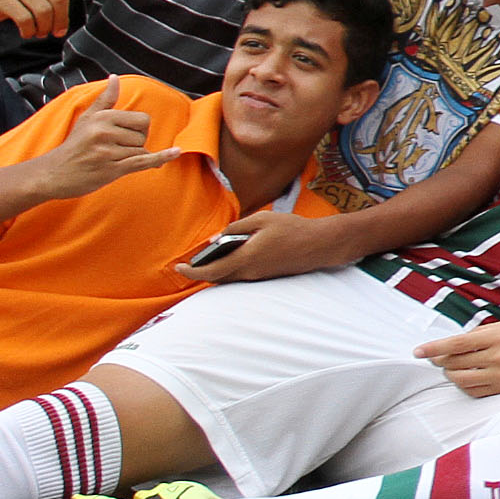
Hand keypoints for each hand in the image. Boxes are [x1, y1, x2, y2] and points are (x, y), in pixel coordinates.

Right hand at [38, 96, 172, 198]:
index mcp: (102, 117)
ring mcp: (108, 152)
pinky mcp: (111, 170)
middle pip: (143, 136)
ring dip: (131, 158)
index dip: (138, 129)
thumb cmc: (73, 145)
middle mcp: (105, 132)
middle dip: (136, 143)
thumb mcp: (87, 118)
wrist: (53, 174)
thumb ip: (105, 99)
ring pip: (141, 151)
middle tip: (114, 149)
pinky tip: (176, 153)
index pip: (142, 120)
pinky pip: (143, 162)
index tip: (124, 136)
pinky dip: (161, 158)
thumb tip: (115, 78)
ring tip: (110, 160)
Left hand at [177, 211, 343, 284]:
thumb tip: (216, 238)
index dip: (192, 272)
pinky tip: (230, 257)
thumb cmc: (292, 229)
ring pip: (229, 278)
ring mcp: (259, 277)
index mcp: (246, 258)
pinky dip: (230, 270)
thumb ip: (236, 227)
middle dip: (201, 272)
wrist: (320, 245)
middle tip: (190, 263)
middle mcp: (250, 272)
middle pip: (217, 278)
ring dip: (216, 271)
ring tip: (208, 258)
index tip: (179, 268)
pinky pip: (241, 276)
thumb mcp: (262, 219)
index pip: (211, 272)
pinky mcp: (266, 277)